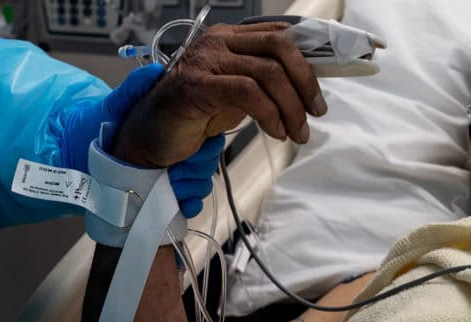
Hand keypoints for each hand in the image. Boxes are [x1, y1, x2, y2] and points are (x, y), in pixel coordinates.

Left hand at [62, 64, 223, 217]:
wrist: (73, 158)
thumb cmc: (95, 127)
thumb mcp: (115, 104)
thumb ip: (134, 88)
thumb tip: (156, 70)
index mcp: (173, 127)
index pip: (207, 133)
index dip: (205, 143)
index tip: (192, 149)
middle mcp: (176, 150)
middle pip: (207, 161)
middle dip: (196, 169)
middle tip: (176, 171)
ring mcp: (170, 174)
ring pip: (200, 183)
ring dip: (192, 188)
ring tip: (173, 188)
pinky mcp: (162, 195)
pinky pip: (187, 202)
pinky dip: (189, 205)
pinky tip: (182, 205)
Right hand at [113, 22, 326, 166]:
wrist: (150, 135)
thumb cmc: (190, 115)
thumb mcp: (235, 95)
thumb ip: (262, 83)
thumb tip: (303, 86)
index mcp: (229, 37)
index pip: (281, 35)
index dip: (310, 58)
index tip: (323, 87)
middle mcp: (218, 41)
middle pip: (280, 47)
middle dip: (306, 82)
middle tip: (315, 111)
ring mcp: (206, 60)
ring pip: (268, 72)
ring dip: (291, 107)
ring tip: (296, 131)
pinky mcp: (197, 85)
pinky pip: (247, 92)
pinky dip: (269, 114)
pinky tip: (274, 131)